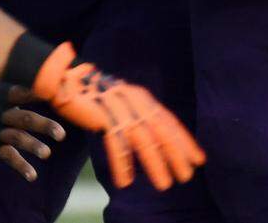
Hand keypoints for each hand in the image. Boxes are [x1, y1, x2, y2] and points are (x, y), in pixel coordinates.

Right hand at [0, 86, 65, 181]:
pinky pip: (7, 155)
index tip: (54, 97)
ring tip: (47, 154)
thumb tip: (55, 86)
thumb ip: (26, 89)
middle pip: (24, 119)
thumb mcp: (4, 85)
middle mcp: (2, 112)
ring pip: (16, 138)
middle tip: (61, 135)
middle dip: (43, 126)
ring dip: (32, 146)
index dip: (39, 95)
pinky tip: (33, 176)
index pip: (25, 94)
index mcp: (7, 95)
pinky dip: (20, 166)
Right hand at [32, 43, 204, 189]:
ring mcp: (120, 109)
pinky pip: (116, 144)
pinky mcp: (103, 116)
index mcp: (143, 99)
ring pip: (143, 140)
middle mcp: (135, 102)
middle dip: (176, 155)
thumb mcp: (125, 104)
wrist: (69, 82)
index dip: (185, 141)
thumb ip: (140, 118)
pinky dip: (121, 163)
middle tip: (186, 176)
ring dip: (154, 164)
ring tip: (164, 184)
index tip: (198, 160)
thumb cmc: (98, 97)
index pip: (169, 122)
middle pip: (161, 131)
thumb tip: (159, 142)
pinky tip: (125, 182)